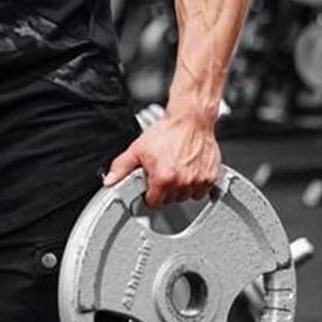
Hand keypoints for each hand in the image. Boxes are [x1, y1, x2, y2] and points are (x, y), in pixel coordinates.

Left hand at [102, 111, 220, 206]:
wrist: (190, 118)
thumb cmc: (167, 131)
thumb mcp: (138, 148)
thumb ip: (121, 167)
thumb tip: (110, 181)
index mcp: (163, 179)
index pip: (153, 203)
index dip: (149, 194)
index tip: (150, 187)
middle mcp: (182, 182)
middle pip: (171, 200)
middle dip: (165, 189)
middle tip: (164, 172)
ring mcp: (198, 181)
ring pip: (187, 196)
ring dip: (181, 187)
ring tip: (176, 169)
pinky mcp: (211, 177)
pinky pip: (202, 191)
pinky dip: (196, 184)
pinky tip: (189, 170)